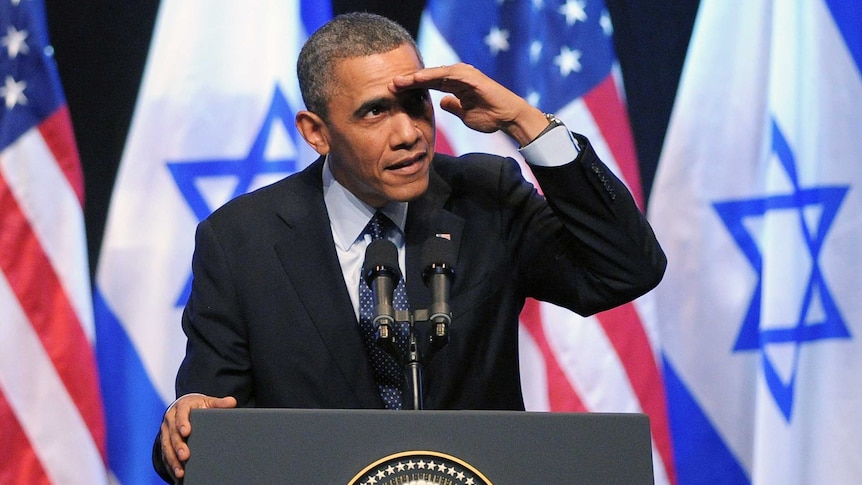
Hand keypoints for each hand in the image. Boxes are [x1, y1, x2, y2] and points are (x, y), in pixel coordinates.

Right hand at [159, 393, 236, 480]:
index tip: (186, 432)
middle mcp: (170, 419)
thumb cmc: (198, 406)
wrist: (184, 407)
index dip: (182, 423)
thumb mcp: (208, 402)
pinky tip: (177, 474)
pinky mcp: (165, 442)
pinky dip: (171, 465)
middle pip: (173, 433)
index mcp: (181, 407)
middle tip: (185, 456)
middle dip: (178, 445)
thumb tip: (232, 402)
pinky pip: (166, 455)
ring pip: (167, 446)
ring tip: (181, 471)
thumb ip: (219, 403)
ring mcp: (166, 432)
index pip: (181, 414)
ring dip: (173, 459)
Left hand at [390, 63, 548, 145]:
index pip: (429, 84)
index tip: (395, 92)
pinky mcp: (471, 76)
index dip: (412, 87)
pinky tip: (418, 78)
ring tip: (400, 81)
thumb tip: (442, 102)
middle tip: (390, 83)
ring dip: (417, 76)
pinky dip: (432, 75)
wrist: (508, 117)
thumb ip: (453, 106)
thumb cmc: (490, 116)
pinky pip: (448, 74)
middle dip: (410, 80)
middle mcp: (459, 77)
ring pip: (435, 73)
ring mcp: (465, 75)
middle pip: (429, 76)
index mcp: (456, 85)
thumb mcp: (465, 114)